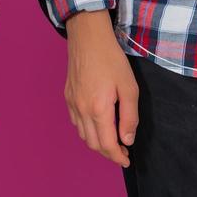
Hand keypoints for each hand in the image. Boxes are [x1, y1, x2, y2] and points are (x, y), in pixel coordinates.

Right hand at [65, 10, 138, 168]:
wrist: (87, 37)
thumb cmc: (111, 60)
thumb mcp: (129, 88)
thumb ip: (129, 117)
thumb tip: (127, 139)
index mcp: (98, 109)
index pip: (107, 144)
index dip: (118, 157)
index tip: (127, 159)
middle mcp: (81, 110)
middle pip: (93, 143)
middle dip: (108, 152)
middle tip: (123, 150)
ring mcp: (72, 103)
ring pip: (82, 134)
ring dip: (97, 142)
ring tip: (112, 138)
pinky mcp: (67, 95)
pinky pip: (75, 122)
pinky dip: (86, 130)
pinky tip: (97, 123)